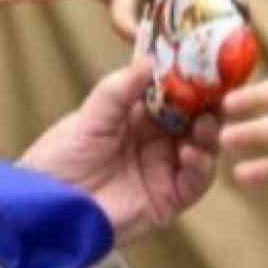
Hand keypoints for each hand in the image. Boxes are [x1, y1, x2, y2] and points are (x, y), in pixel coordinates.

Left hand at [19, 56, 218, 245]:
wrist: (47, 208)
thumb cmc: (59, 160)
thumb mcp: (88, 118)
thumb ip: (118, 91)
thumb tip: (148, 60)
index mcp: (138, 116)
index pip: (174, 93)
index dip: (191, 79)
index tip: (207, 63)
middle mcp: (156, 141)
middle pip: (196, 118)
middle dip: (210, 106)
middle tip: (220, 94)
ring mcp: (164, 170)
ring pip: (203, 148)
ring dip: (210, 134)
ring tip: (205, 123)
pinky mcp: (167, 200)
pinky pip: (196, 182)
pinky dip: (200, 166)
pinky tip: (190, 153)